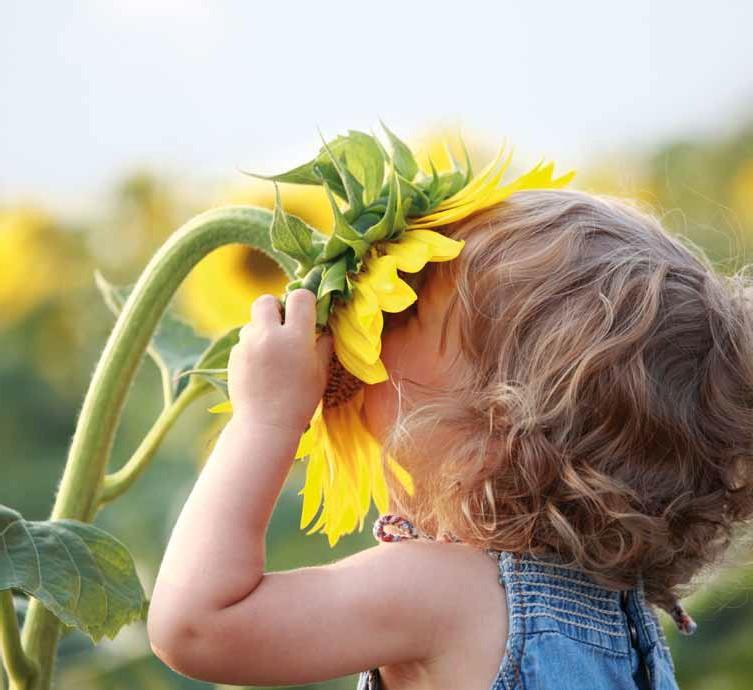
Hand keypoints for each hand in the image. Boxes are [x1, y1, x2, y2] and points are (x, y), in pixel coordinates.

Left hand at [227, 289, 332, 434]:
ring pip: (252, 323)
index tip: (307, 314)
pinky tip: (260, 368)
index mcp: (295, 337)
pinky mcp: (233, 356)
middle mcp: (269, 335)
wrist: (265, 425)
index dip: (305, 302)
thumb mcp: (320, 373)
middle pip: (266, 300)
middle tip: (283, 326)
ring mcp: (247, 345)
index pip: (300, 297)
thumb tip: (325, 330)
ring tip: (271, 353)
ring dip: (262, 330)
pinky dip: (252, 348)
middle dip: (275, 308)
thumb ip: (323, 345)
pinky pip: (244, 342)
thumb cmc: (300, 401)